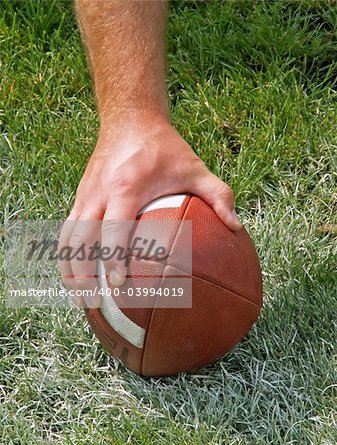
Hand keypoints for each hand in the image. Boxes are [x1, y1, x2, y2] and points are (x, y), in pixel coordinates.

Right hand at [59, 110, 241, 307]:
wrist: (129, 119)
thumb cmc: (163, 146)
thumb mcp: (195, 166)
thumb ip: (218, 194)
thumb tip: (237, 227)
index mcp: (126, 188)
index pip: (113, 228)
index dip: (113, 258)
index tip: (118, 285)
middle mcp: (99, 193)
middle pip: (79, 239)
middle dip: (81, 274)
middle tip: (93, 304)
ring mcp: (85, 194)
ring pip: (66, 238)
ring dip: (68, 270)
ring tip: (79, 299)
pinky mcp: (80, 196)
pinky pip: (67, 230)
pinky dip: (67, 256)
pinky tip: (75, 274)